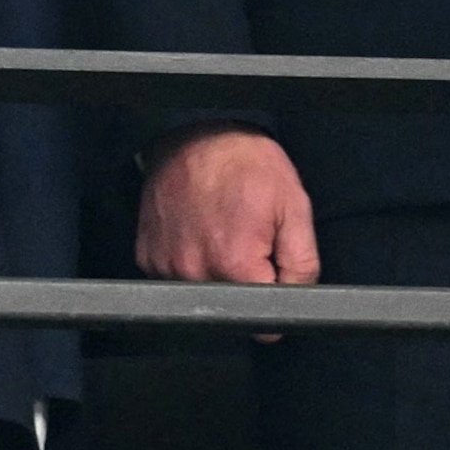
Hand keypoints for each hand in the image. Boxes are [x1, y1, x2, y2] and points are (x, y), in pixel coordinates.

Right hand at [136, 126, 317, 300]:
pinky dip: (188, 260)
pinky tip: (197, 230)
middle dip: (243, 281)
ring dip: (214, 272)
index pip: (261, 319)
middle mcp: (193, 270)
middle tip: (246, 239)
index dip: (272, 294)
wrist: (198, 131)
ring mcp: (165, 264)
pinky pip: (173, 276)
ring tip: (220, 230)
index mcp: (234, 264)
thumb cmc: (246, 163)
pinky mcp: (147, 255)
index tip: (269, 268)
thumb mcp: (294, 207)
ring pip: (201, 293)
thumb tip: (295, 303)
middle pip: (229, 305)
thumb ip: (302, 267)